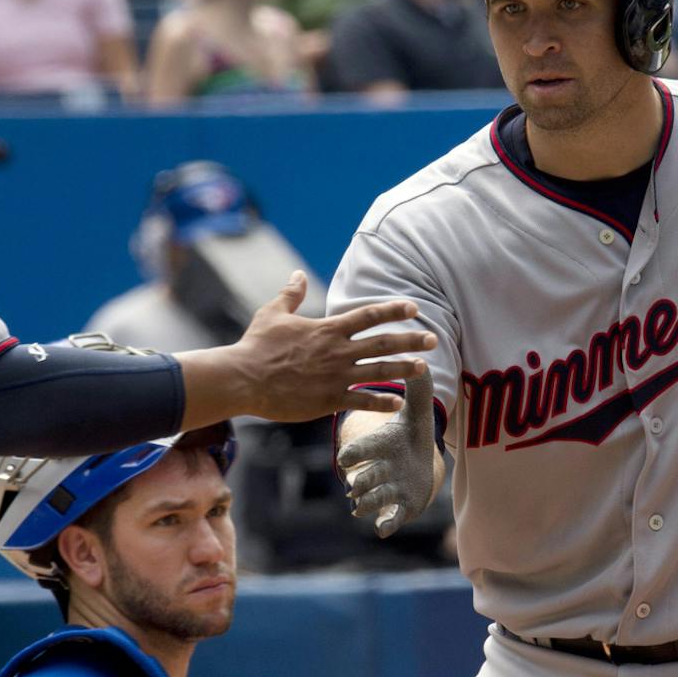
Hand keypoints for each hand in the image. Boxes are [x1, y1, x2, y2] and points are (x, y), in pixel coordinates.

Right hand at [224, 273, 435, 422]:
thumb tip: (297, 274)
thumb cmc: (256, 346)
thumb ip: (291, 294)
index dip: (393, 310)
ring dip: (404, 369)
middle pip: (383, 343)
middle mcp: (337, 351)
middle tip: (434, 338)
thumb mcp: (273, 313)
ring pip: (378, 372)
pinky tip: (399, 402)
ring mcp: (335, 377)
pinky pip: (362, 401)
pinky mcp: (328, 400)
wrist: (243, 378)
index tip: (413, 308)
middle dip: (411, 340)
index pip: (368, 315)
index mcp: (328, 329)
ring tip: (424, 367)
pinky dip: (382, 401)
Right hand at [337, 370, 439, 536]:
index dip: (356, 454)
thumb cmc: (411, 434)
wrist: (420, 461)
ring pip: (374, 498)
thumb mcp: (416, 412)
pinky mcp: (400, 507)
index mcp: (380, 446)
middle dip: (360, 481)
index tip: (346, 459)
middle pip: (367, 476)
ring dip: (368, 502)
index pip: (364, 449)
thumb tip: (420, 362)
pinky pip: (390, 518)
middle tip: (353, 487)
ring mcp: (389, 490)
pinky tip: (383, 529)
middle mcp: (380, 469)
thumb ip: (417, 389)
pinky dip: (386, 523)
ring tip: (359, 507)